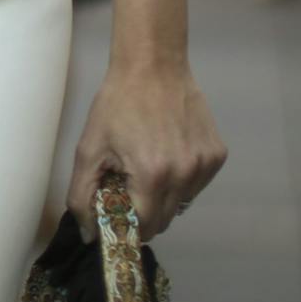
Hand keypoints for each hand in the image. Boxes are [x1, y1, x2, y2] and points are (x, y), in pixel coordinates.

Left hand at [64, 57, 225, 241]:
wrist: (153, 65)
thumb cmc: (117, 104)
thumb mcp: (88, 148)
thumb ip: (82, 196)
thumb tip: (89, 236)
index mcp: (152, 176)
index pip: (144, 228)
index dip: (127, 225)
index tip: (117, 211)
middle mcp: (185, 175)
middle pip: (165, 220)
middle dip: (145, 212)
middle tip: (129, 186)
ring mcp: (205, 165)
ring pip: (183, 204)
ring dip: (165, 196)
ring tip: (149, 165)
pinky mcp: (218, 155)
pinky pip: (198, 184)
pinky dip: (183, 179)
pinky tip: (169, 153)